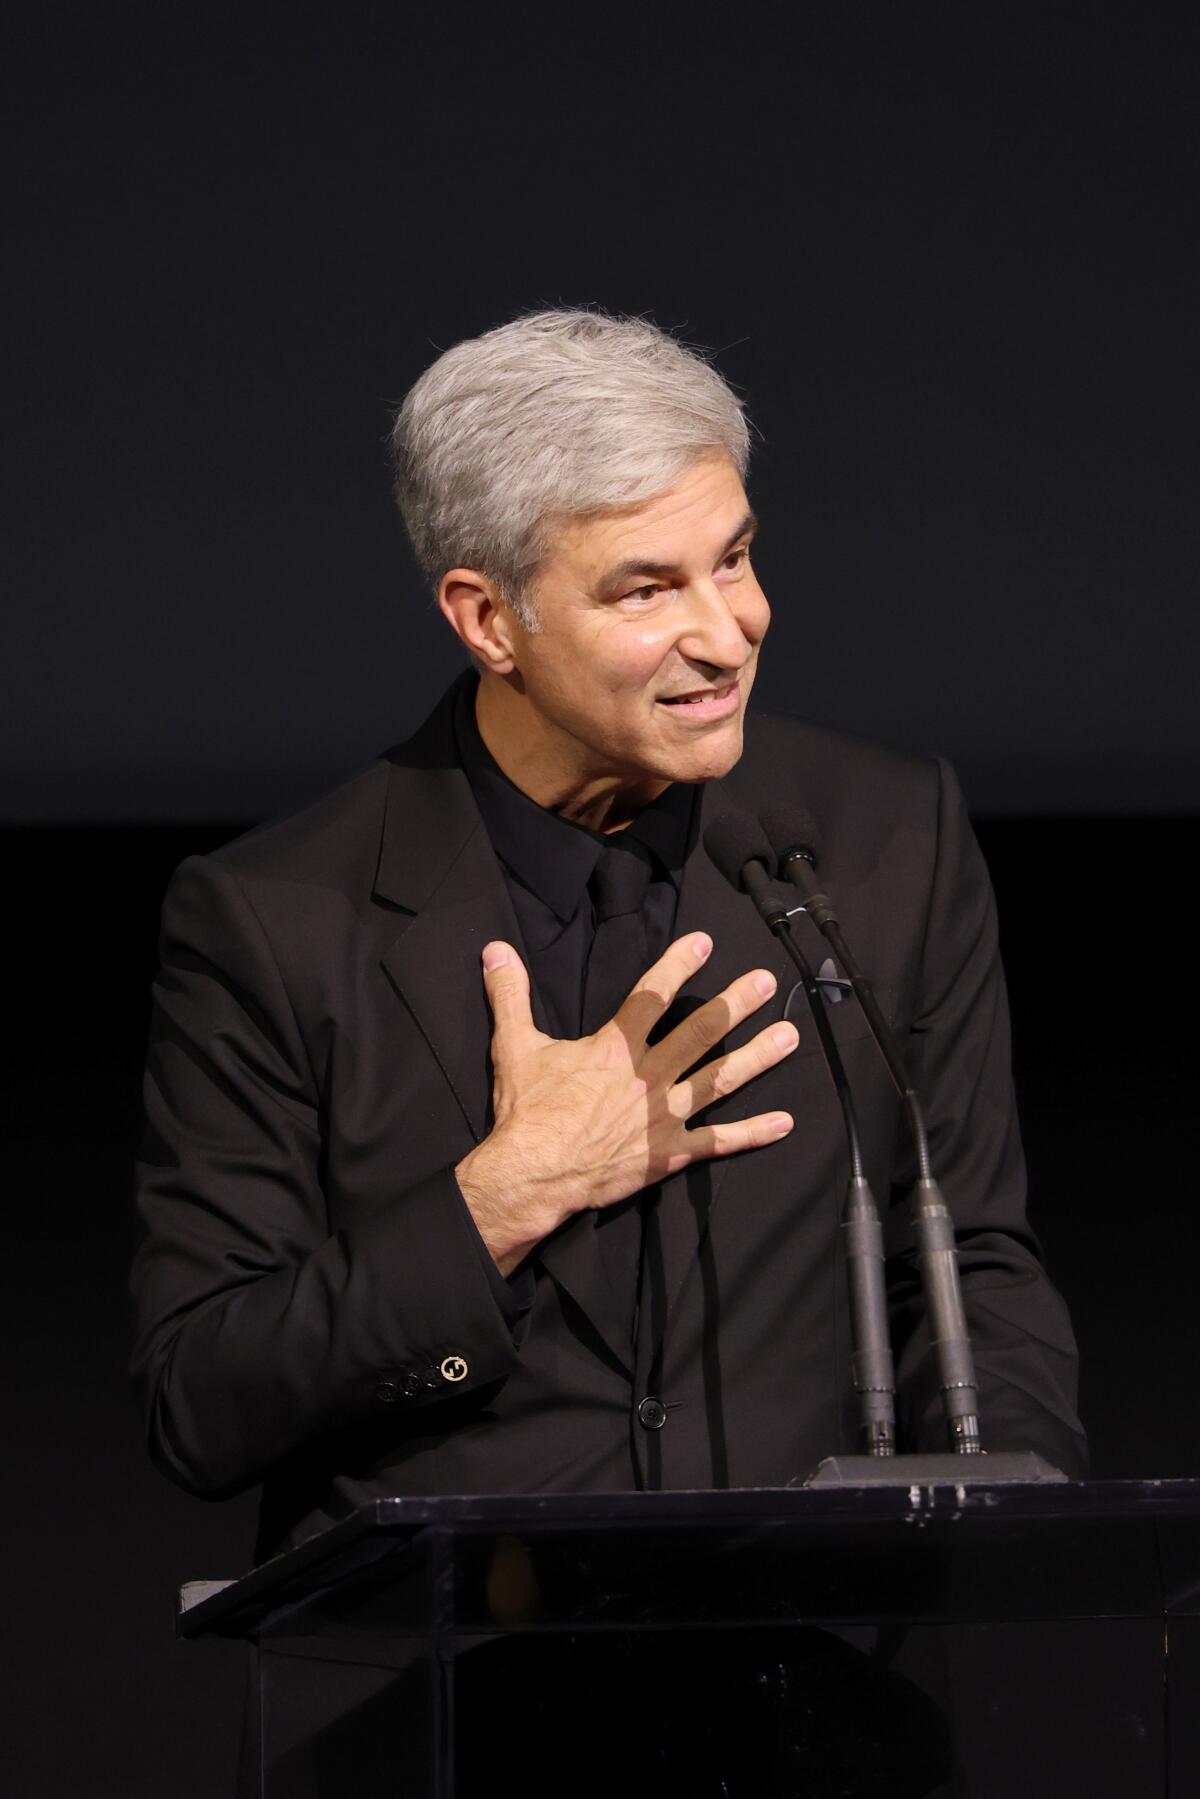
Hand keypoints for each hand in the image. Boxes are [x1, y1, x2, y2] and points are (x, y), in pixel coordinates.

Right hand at [455, 932, 797, 1273]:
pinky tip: (784, 1122)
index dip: (679, 965)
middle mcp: (648, 1076)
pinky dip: (751, 1134)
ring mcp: (664, 1115)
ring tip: (790, 1036)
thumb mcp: (514, 1046)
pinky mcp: (669, 1153)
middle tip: (766, 982)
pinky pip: (717, 1142)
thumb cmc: (526, 1112)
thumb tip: (494, 950)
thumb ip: (510, 995)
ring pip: (719, 1080)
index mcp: (614, 1048)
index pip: (652, 995)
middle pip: (700, 1032)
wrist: (533, 1174)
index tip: (706, 942)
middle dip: (736, 1004)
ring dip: (758, 1057)